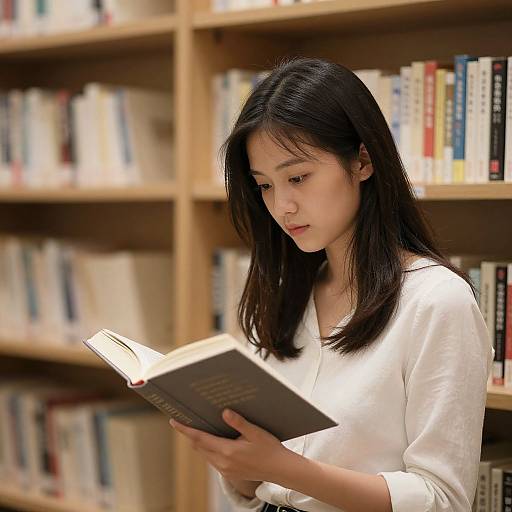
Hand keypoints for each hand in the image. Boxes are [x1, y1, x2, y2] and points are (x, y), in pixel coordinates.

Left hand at [170, 408, 291, 482]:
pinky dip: (207, 448)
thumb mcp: (256, 432)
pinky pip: (211, 459)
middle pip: (198, 446)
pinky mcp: (228, 472)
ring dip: (198, 441)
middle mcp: (223, 462)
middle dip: (190, 434)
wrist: (280, 470)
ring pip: (204, 453)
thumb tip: (224, 412)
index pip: (200, 439)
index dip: (185, 430)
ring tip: (196, 427)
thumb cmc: (270, 449)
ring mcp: (225, 469)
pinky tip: (212, 439)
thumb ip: (239, 423)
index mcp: (228, 451)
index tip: (174, 421)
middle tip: (184, 419)